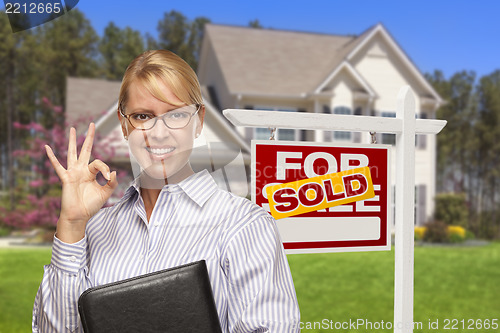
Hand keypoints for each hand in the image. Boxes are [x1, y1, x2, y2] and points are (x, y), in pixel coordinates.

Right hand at [45, 123, 117, 242]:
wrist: (79, 215)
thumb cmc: (91, 205)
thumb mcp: (105, 193)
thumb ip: (111, 183)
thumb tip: (112, 171)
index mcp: (91, 173)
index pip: (99, 163)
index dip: (104, 168)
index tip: (108, 177)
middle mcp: (81, 170)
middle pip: (85, 150)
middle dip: (89, 137)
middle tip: (92, 124)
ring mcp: (72, 172)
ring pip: (72, 153)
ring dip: (72, 141)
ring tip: (73, 128)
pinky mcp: (65, 178)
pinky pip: (58, 166)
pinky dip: (52, 157)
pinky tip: (47, 147)